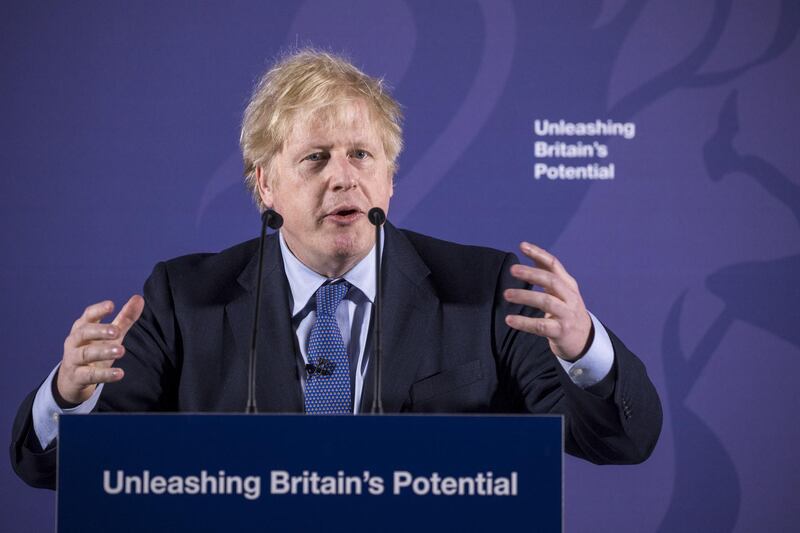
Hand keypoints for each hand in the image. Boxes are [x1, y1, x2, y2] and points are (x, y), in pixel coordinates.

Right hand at [56, 295, 144, 403]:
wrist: (73, 379)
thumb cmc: (94, 349)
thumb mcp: (110, 335)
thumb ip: (124, 318)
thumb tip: (139, 298)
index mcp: (83, 327)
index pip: (88, 315)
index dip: (98, 310)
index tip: (111, 305)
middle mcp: (75, 341)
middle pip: (84, 333)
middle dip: (100, 331)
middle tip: (116, 331)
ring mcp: (74, 359)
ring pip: (86, 353)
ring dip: (103, 352)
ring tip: (121, 351)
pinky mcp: (77, 377)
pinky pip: (89, 375)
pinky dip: (104, 374)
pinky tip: (120, 374)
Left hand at [503, 242, 591, 360]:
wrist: (584, 340)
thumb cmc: (567, 311)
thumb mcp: (562, 291)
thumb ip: (547, 273)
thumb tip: (530, 252)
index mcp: (569, 285)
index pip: (554, 264)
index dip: (539, 253)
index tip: (522, 246)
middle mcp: (570, 297)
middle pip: (551, 281)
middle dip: (532, 273)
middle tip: (513, 269)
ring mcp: (567, 314)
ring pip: (546, 302)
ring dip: (525, 296)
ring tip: (507, 294)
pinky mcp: (560, 331)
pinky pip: (540, 326)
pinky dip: (524, 322)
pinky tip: (509, 320)